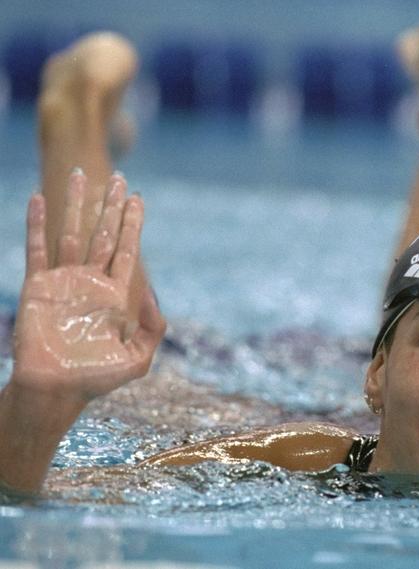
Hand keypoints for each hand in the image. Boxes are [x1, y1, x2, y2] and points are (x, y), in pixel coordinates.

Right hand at [11, 171, 165, 399]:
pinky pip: (37, 248)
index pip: (127, 249)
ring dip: (76, 204)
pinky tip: (40, 199)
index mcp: (115, 294)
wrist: (55, 390)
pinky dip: (37, 224)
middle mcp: (91, 281)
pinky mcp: (38, 286)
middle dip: (111, 206)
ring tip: (81, 175)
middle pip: (104, 233)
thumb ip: (153, 327)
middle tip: (118, 178)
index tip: (137, 198)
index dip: (132, 223)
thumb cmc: (96, 378)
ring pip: (71, 233)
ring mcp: (64, 281)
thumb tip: (152, 290)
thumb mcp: (138, 357)